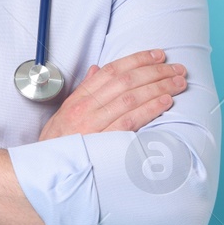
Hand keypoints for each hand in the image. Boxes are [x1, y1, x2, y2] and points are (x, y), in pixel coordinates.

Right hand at [37, 49, 186, 141]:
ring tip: (178, 82)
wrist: (45, 170)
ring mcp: (94, 125)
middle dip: (155, 71)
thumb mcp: (66, 112)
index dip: (137, 59)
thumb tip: (97, 69)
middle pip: (126, 81)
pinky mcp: (103, 143)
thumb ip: (85, 90)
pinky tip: (165, 101)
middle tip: (176, 68)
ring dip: (158, 87)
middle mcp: (86, 108)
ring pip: (131, 98)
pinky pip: (130, 121)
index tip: (157, 54)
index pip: (111, 70)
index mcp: (79, 98)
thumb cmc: (58, 143)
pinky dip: (150, 109)